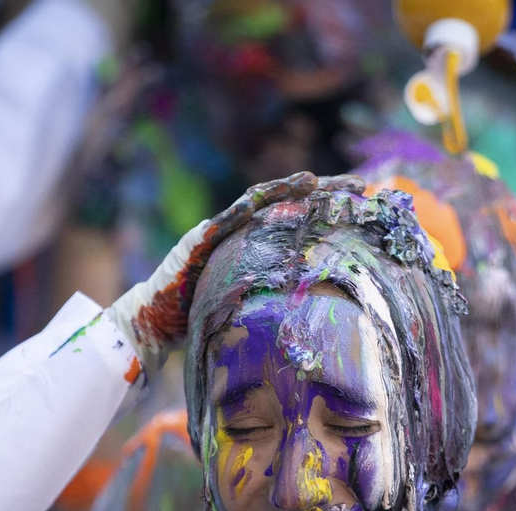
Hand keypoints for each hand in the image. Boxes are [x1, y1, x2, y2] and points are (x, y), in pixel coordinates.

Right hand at [102, 172, 364, 376]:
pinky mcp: (197, 243)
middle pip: (285, 205)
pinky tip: (265, 198)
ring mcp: (217, 233)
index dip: (329, 210)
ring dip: (285, 190)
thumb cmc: (201, 321)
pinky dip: (245, 209)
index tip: (363, 203)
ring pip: (257, 204)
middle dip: (320, 192)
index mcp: (255, 245)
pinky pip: (224, 222)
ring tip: (314, 181)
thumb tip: (325, 314)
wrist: (152, 324)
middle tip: (356, 184)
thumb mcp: (252, 309)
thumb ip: (279, 300)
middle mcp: (238, 233)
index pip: (298, 220)